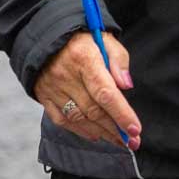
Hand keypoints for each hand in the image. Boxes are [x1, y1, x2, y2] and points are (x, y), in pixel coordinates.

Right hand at [33, 28, 140, 149]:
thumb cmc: (82, 39)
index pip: (105, 92)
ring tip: (118, 139)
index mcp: (84, 57)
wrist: (47, 36)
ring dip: (101, 132)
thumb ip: (118, 60)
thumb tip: (126, 85)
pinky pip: (62, 121)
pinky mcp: (44, 96)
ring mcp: (52, 88)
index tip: (135, 129)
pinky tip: (95, 134)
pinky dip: (80, 130)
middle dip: (115, 128)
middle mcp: (66, 75)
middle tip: (132, 141)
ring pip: (79, 118)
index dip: (121, 113)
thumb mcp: (105, 38)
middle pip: (93, 109)